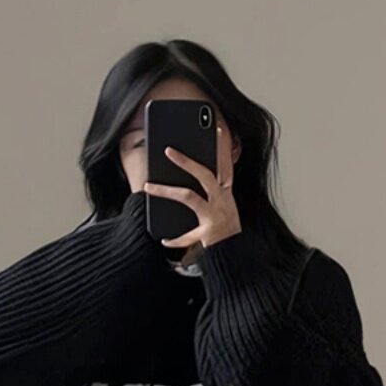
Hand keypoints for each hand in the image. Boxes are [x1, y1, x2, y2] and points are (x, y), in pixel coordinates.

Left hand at [144, 124, 241, 254]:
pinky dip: (175, 240)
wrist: (237, 256)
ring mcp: (215, 216)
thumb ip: (212, 193)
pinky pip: (187, 236)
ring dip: (166, 190)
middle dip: (187, 161)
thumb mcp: (224, 208)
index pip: (226, 166)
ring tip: (148, 187)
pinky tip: (164, 239)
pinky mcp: (208, 234)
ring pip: (189, 197)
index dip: (223, 148)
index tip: (218, 129)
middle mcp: (222, 202)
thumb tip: (193, 175)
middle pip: (205, 175)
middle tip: (168, 150)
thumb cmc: (226, 231)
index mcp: (226, 194)